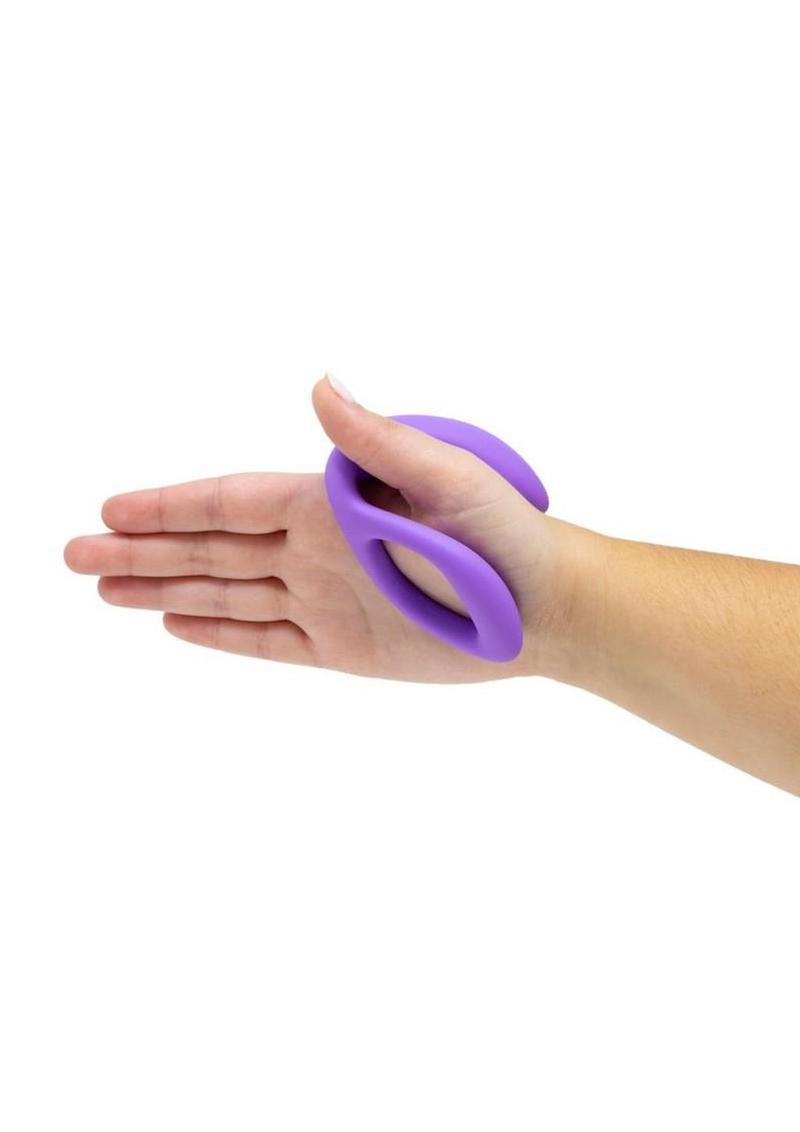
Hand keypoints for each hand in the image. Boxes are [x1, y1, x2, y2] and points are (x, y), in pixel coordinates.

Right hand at [64, 377, 581, 682]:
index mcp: (329, 503)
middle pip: (209, 548)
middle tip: (73, 555)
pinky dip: (220, 633)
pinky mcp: (342, 644)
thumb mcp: (445, 477)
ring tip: (106, 591)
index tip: (110, 509)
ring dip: (164, 590)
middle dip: (140, 551)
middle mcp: (316, 547)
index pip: (227, 503)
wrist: (545, 606)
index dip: (166, 506)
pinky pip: (266, 640)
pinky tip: (177, 623)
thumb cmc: (504, 535)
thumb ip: (376, 441)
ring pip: (226, 593)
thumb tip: (322, 385)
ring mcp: (325, 596)